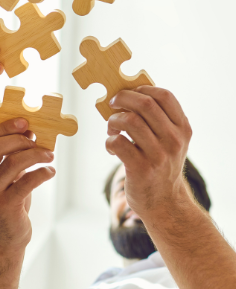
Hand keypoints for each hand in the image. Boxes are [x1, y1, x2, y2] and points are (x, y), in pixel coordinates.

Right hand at [0, 119, 54, 249]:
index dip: (5, 127)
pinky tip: (50, 172)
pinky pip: (27, 181)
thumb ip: (11, 153)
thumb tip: (29, 129)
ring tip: (49, 156)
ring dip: (35, 155)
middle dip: (19, 139)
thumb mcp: (5, 175)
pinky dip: (42, 173)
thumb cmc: (9, 199)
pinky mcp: (6, 205)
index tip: (24, 122)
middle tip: (36, 140)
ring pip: (13, 163)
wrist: (8, 236)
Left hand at [106, 86, 192, 217]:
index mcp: (182, 129)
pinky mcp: (141, 168)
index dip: (143, 89)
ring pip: (130, 121)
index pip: (165, 96)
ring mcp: (158, 155)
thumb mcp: (169, 140)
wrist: (164, 202)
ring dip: (113, 120)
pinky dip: (109, 140)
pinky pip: (117, 142)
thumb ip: (157, 118)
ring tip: (112, 128)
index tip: (130, 93)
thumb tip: (126, 93)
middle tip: (113, 103)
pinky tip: (111, 146)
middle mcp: (173, 140)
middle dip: (123, 98)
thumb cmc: (160, 163)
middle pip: (145, 104)